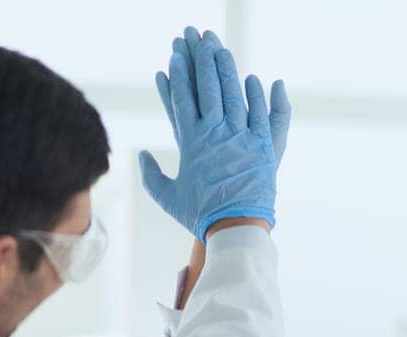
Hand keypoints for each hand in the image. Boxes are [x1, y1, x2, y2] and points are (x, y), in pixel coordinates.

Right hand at [140, 26, 290, 239]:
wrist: (235, 230)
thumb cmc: (200, 216)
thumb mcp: (168, 198)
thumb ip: (151, 175)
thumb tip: (141, 154)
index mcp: (192, 142)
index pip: (183, 98)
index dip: (178, 74)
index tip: (174, 55)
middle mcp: (217, 133)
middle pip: (208, 85)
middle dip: (201, 57)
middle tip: (196, 36)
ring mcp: (242, 136)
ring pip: (234, 92)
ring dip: (226, 66)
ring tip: (219, 46)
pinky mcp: (264, 146)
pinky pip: (265, 115)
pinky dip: (261, 97)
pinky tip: (256, 81)